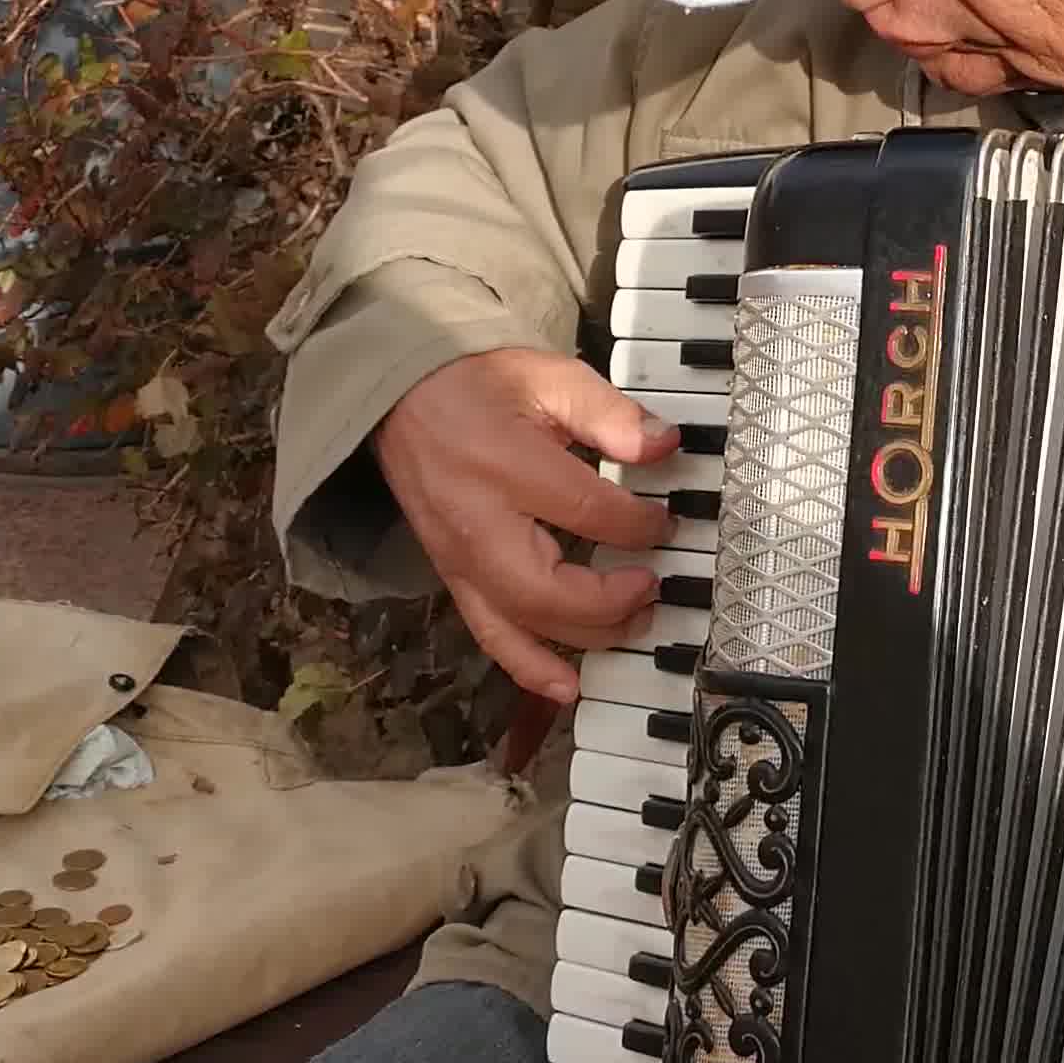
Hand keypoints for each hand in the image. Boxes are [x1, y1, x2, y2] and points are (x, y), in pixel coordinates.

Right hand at [373, 349, 680, 704]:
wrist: (397, 396)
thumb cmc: (474, 384)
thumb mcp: (548, 376)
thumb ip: (609, 414)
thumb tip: (665, 445)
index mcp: (504, 465)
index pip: (587, 512)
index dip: (640, 525)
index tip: (666, 520)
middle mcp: (477, 523)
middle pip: (550, 591)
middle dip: (612, 600)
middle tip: (654, 585)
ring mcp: (459, 559)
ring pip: (523, 624)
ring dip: (586, 637)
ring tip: (633, 626)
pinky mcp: (453, 577)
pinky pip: (490, 635)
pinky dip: (530, 667)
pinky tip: (568, 686)